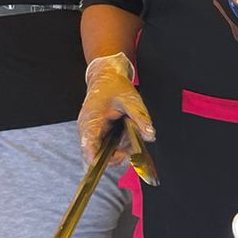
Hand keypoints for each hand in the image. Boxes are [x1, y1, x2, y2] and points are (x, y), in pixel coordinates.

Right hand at [78, 53, 153, 167]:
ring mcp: (92, 132)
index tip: (120, 159)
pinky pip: (107, 145)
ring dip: (120, 149)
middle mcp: (87, 130)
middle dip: (117, 155)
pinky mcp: (98, 133)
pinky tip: (127, 133)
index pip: (89, 149)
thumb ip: (140, 118)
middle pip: (97, 155)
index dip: (100, 160)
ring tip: (132, 133)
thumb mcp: (131, 101)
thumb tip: (150, 135)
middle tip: (133, 145)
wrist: (106, 77)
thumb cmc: (115, 87)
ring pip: (104, 152)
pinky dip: (119, 144)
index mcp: (91, 122)